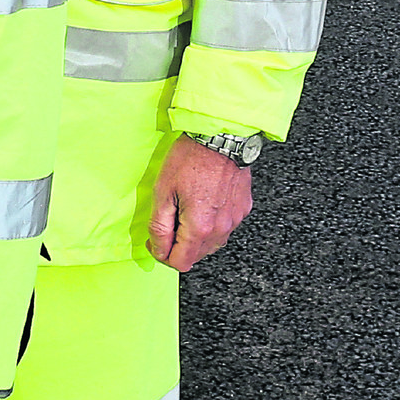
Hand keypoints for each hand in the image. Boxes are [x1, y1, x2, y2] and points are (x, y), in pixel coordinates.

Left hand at [149, 135, 256, 271]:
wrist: (221, 137)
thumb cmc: (190, 159)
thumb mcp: (163, 191)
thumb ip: (160, 226)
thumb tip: (158, 249)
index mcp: (199, 227)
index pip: (180, 263)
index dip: (163, 256)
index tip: (156, 241)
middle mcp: (221, 229)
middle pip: (196, 256)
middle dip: (179, 246)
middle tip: (168, 222)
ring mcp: (235, 220)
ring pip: (211, 243)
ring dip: (196, 236)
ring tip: (185, 210)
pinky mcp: (243, 208)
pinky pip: (225, 227)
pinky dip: (212, 223)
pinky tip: (203, 203)